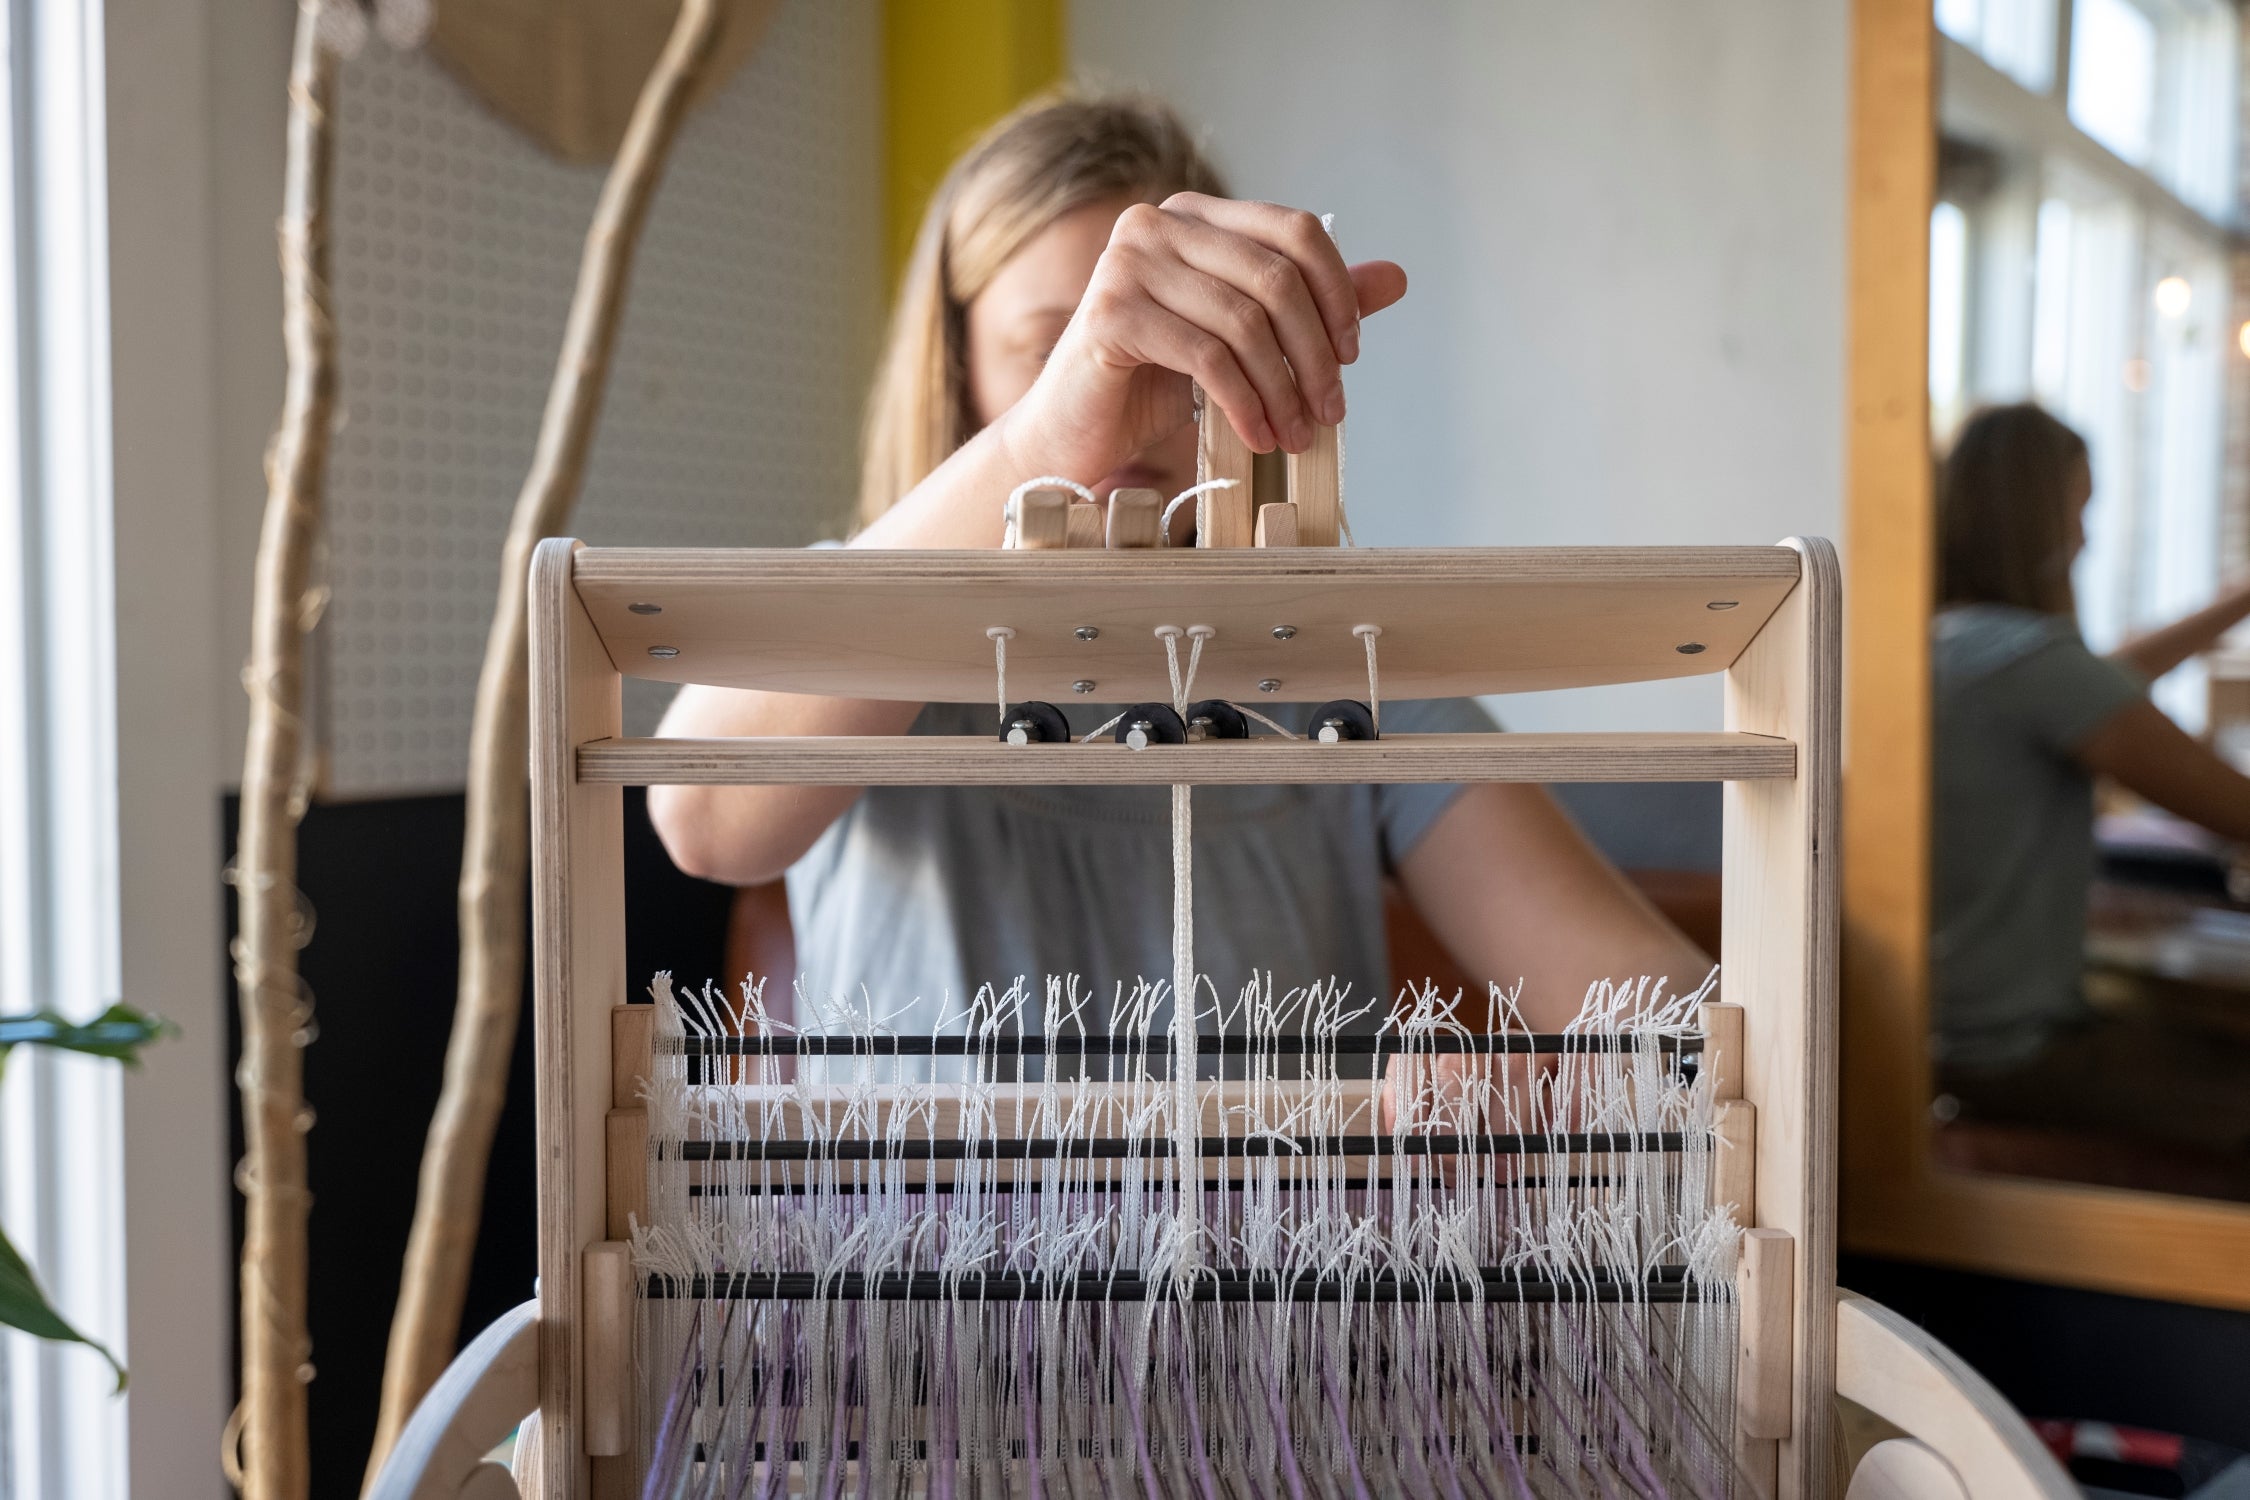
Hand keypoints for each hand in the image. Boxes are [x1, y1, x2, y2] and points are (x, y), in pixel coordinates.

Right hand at [996, 194, 1407, 483]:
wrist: (1071, 432)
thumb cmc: (1153, 383)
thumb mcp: (1242, 341)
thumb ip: (1308, 304)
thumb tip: (1396, 278)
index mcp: (1193, 215)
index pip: (1294, 231)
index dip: (1338, 293)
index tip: (1350, 355)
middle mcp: (1155, 224)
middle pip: (1275, 278)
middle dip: (1315, 353)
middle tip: (1331, 410)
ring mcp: (1127, 264)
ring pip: (1245, 322)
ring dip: (1284, 388)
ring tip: (1297, 433)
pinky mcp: (1111, 315)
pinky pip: (1207, 358)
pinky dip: (1245, 402)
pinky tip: (1258, 434)